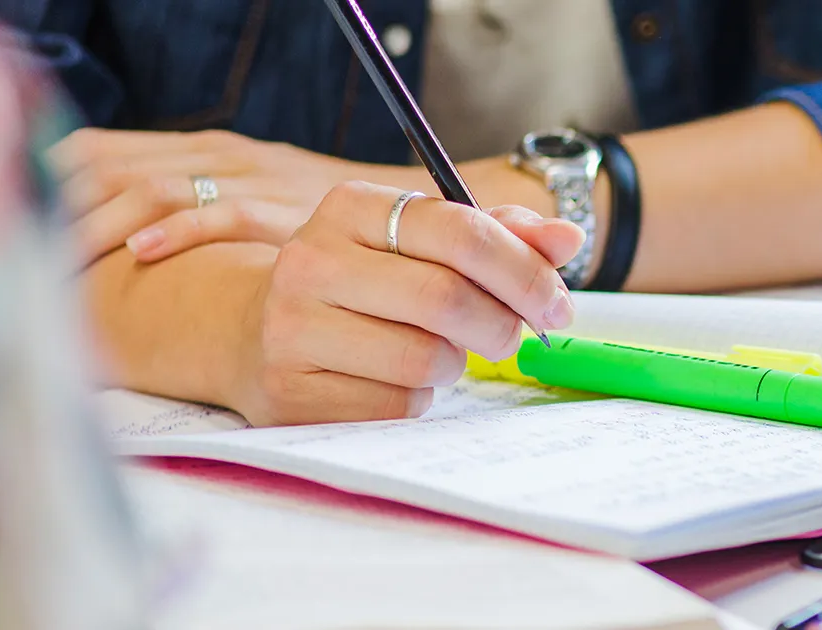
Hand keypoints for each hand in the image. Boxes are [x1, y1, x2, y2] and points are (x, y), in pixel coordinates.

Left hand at [48, 128, 428, 263]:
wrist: (422, 220)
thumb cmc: (332, 226)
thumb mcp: (260, 202)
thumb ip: (205, 208)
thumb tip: (130, 241)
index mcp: (206, 150)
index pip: (102, 152)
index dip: (53, 186)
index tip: (22, 227)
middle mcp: (223, 155)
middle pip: (113, 168)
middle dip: (61, 211)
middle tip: (27, 256)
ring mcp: (255, 178)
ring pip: (155, 186)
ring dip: (103, 224)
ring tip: (64, 261)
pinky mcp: (287, 208)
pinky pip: (224, 212)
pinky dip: (179, 229)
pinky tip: (144, 251)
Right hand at [228, 181, 581, 425]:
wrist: (253, 332)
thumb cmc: (366, 282)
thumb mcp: (423, 243)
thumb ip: (499, 236)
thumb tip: (568, 239)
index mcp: (351, 207)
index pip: (462, 232)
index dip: (526, 271)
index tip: (558, 303)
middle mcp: (311, 260)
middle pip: (446, 298)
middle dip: (500, 324)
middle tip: (511, 335)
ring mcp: (292, 329)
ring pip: (423, 359)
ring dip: (453, 364)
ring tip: (435, 351)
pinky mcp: (289, 392)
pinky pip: (395, 406)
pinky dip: (417, 400)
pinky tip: (394, 380)